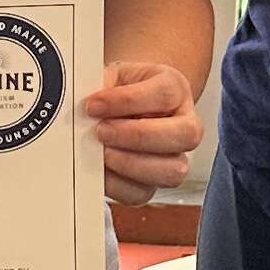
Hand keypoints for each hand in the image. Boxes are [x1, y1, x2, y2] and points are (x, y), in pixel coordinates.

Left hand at [85, 62, 198, 205]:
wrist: (121, 103)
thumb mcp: (111, 76)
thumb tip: (84, 109)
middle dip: (136, 136)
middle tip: (101, 131)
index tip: (94, 104)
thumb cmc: (119, 89)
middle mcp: (185, 123)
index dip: (127, 101)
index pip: (165, 94)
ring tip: (102, 153)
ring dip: (131, 164)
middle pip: (185, 134)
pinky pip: (144, 193)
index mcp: (175, 88)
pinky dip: (117, 184)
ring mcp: (176, 156)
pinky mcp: (156, 182)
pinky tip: (101, 170)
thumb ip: (101, 87)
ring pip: (173, 170)